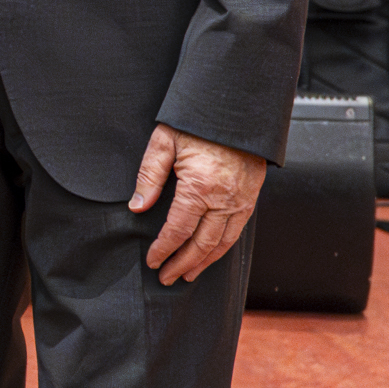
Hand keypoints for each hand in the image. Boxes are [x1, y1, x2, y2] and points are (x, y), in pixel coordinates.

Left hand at [131, 124, 267, 285]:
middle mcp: (225, 198)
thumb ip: (149, 176)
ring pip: (223, 242)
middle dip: (182, 264)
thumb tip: (137, 207)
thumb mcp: (165, 142)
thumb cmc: (200, 123)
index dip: (164, 249)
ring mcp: (241, 200)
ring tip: (187, 275)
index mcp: (200, 186)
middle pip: (202, 243)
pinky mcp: (251, 198)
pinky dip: (223, 248)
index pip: (179, 229)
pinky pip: (237, 231)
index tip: (153, 261)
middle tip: (166, 277)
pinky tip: (211, 254)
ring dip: (204, 262)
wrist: (238, 109)